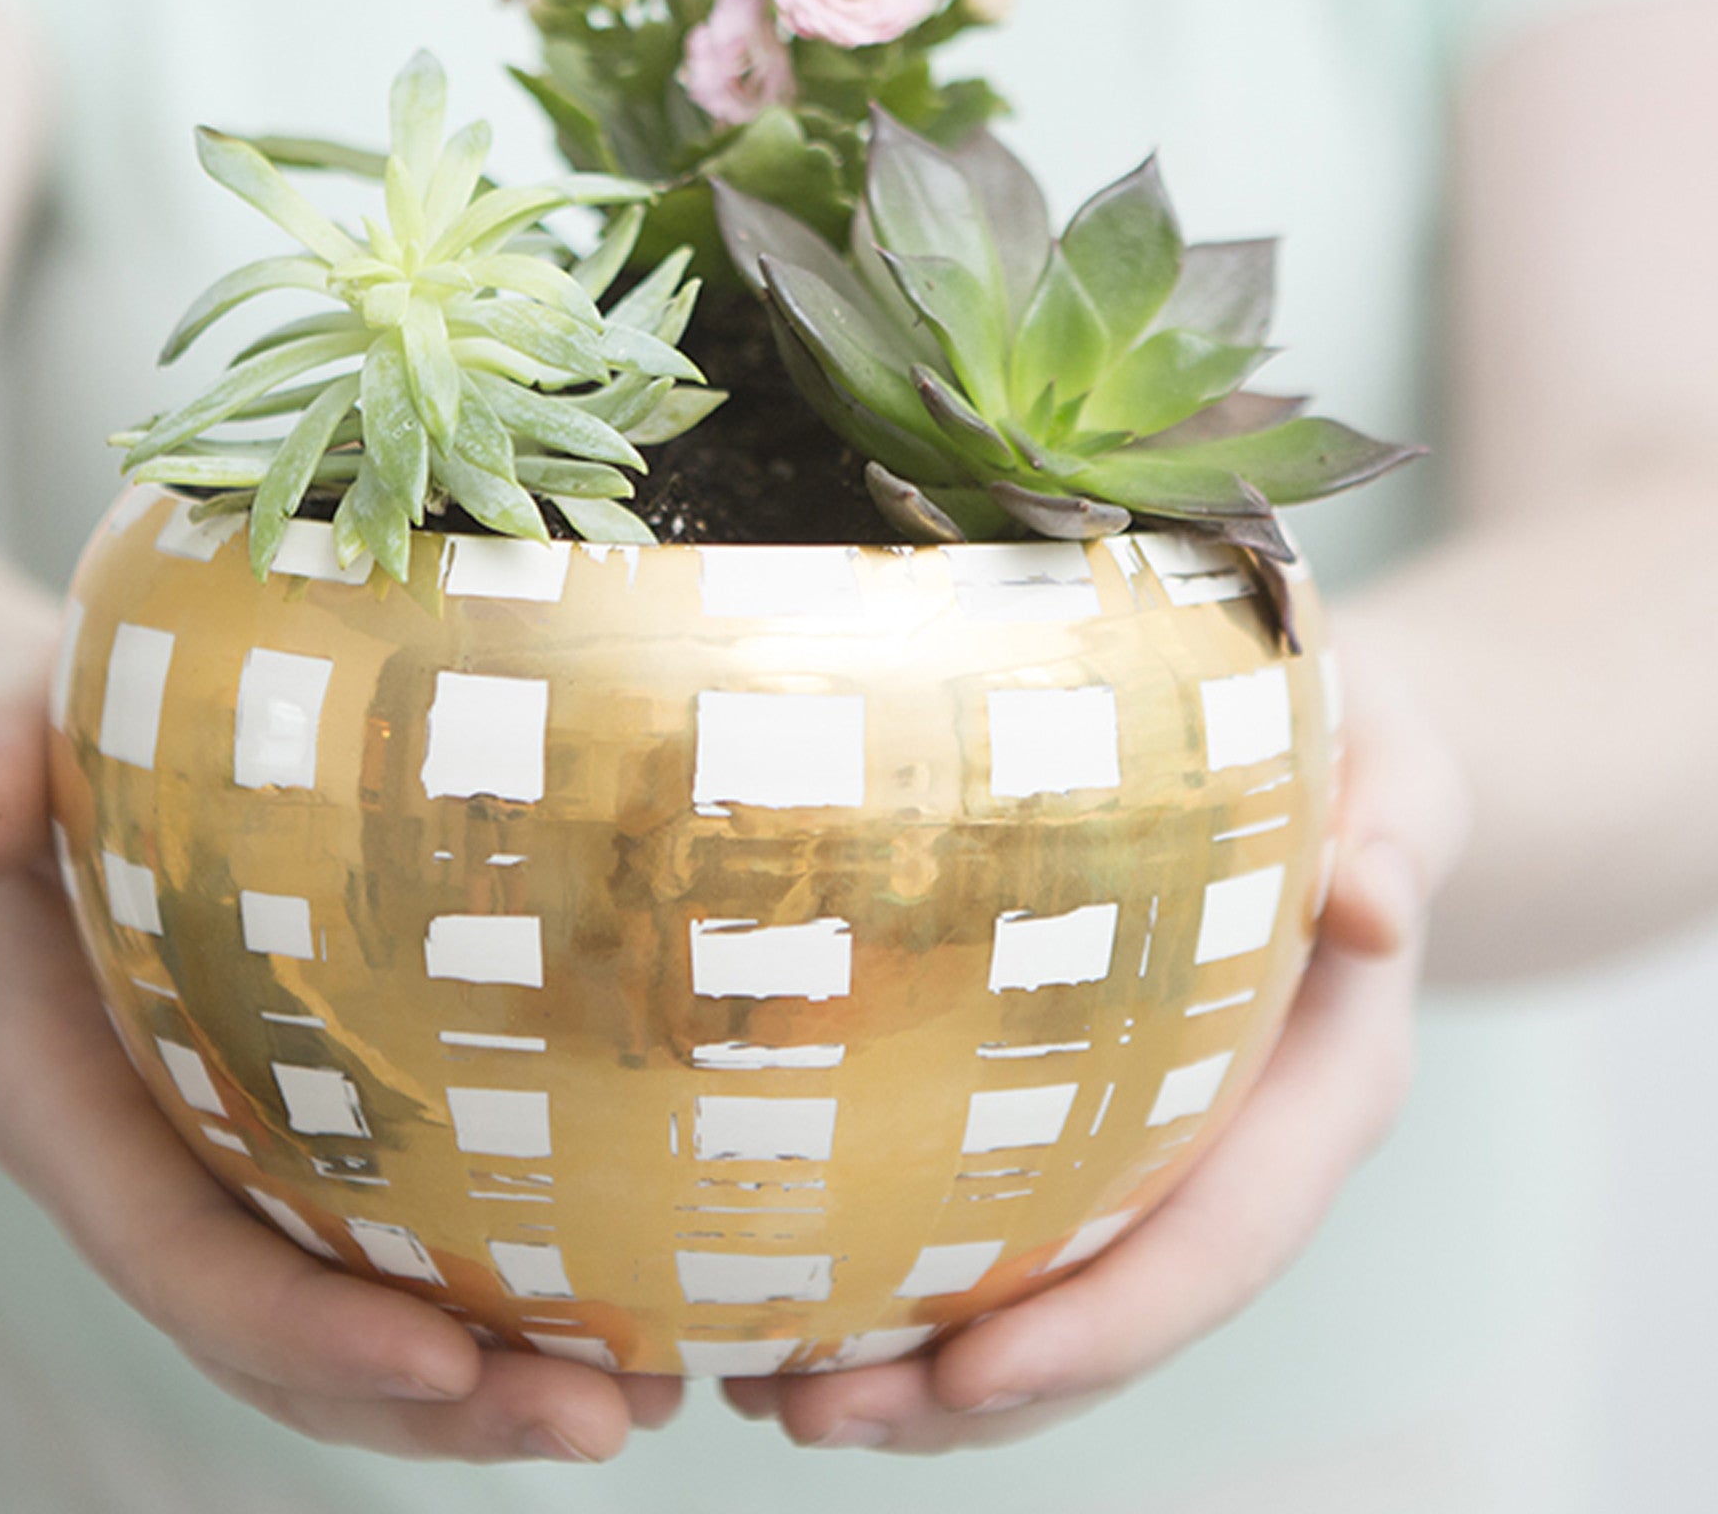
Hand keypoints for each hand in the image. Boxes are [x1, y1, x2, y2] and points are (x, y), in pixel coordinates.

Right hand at [0, 641, 682, 1463]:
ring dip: (488, 1397)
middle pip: (283, 1345)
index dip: (298, 1327)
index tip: (441, 1358)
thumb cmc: (42, 747)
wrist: (55, 782)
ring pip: (350, 1340)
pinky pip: (393, 1262)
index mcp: (66, 1106)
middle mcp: (150, 1180)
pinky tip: (627, 1321)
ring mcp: (229, 1183)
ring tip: (640, 1406)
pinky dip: (496, 1313)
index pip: (177, 1255)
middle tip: (598, 1423)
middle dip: (433, 1408)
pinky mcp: (302, 1155)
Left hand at [721, 646, 1471, 1453]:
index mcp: (1328, 1089)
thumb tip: (1364, 907)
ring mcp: (1179, 1153)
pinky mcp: (1113, 1124)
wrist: (1346, 767)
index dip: (1102, 1326)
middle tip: (805, 1413)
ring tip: (767, 1392)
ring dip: (917, 1375)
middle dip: (968, 1392)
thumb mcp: (1399, 769)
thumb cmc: (1364, 753)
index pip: (1221, 1240)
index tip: (967, 1375)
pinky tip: (796, 1296)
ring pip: (1056, 1306)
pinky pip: (1021, 1232)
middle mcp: (1251, 1153)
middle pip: (1115, 1316)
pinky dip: (916, 1287)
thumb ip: (1391, 833)